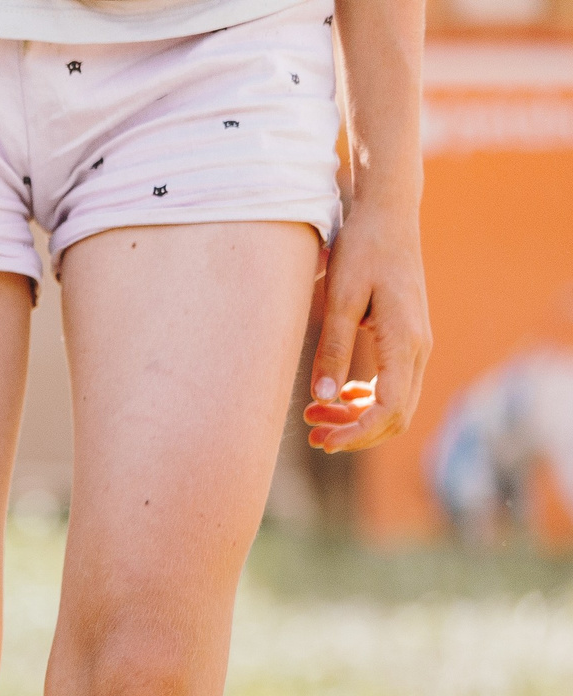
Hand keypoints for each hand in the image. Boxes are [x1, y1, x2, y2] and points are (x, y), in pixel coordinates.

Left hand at [304, 196, 429, 453]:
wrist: (388, 217)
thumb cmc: (363, 250)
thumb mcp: (341, 299)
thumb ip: (333, 349)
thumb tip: (323, 397)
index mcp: (405, 341)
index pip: (390, 408)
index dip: (358, 434)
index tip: (324, 442)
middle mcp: (418, 348)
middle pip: (397, 415)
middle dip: (355, 433)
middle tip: (312, 436)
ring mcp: (416, 345)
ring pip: (395, 403)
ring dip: (357, 418)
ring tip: (314, 419)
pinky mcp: (406, 340)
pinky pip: (393, 385)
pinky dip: (365, 400)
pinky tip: (336, 397)